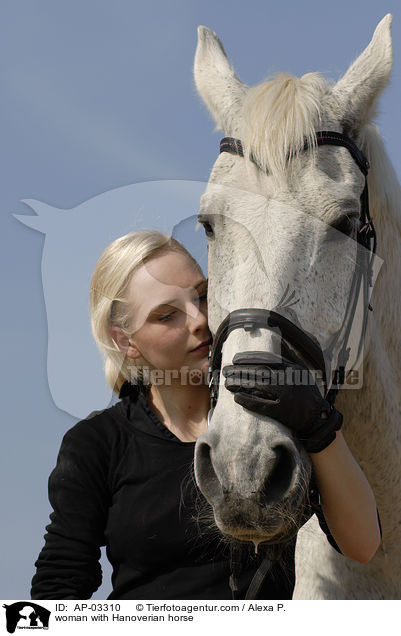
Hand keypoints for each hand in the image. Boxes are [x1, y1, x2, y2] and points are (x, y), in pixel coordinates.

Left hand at [222, 351, 342, 452]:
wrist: (318, 417)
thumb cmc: (307, 391)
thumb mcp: (302, 369)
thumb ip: (289, 355)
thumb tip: (279, 339)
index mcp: (291, 368)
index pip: (267, 359)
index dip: (249, 358)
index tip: (235, 359)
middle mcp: (288, 380)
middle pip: (259, 372)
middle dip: (240, 370)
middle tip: (226, 371)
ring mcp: (285, 396)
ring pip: (258, 386)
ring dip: (240, 384)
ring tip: (227, 383)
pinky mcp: (281, 411)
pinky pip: (261, 404)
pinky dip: (248, 401)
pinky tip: (237, 398)